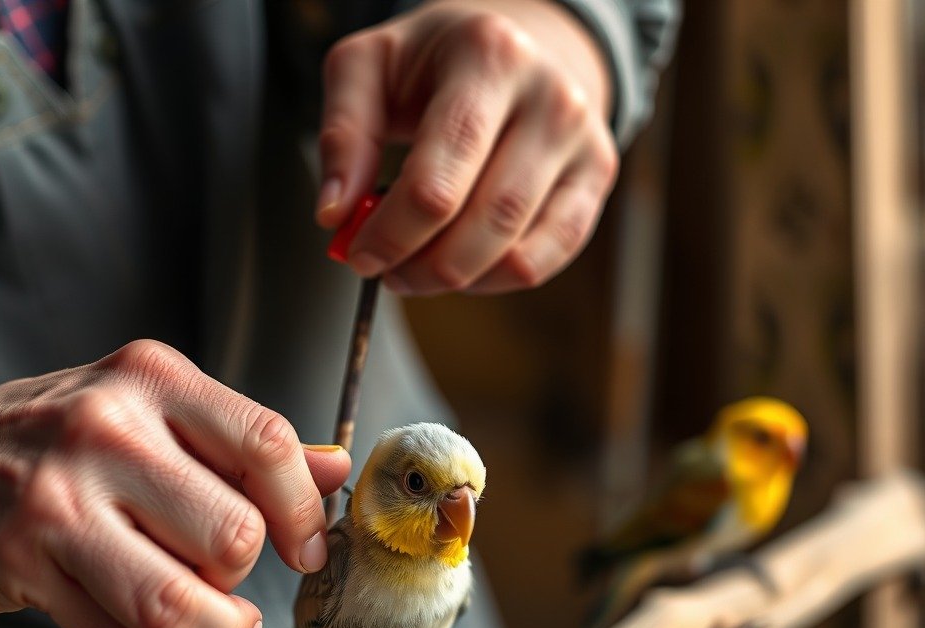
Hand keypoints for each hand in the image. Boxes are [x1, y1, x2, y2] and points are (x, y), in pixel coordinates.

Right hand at [0, 340, 349, 627]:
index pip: (265, 446)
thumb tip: (337, 470)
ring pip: (175, 604)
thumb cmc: (73, 436)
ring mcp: (56, 502)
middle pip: (230, 537)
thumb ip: (249, 445)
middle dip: (245, 576)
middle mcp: (104, 432)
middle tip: (231, 578)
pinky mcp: (19, 566)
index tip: (306, 549)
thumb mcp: (162, 411)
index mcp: (154, 381)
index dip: (304, 513)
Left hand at [316, 0, 618, 294]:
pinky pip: (545, 261)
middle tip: (386, 270)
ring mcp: (583, 141)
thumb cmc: (437, 61)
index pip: (438, 182)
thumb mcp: (370, 68)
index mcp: (490, 57)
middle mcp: (551, 98)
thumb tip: (334, 213)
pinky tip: (463, 267)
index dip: (393, 234)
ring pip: (516, 252)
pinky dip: (494, 281)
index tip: (359, 254)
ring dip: (454, 279)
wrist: (522, 43)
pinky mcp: (597, 178)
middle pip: (484, 222)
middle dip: (423, 266)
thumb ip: (341, 134)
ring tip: (418, 268)